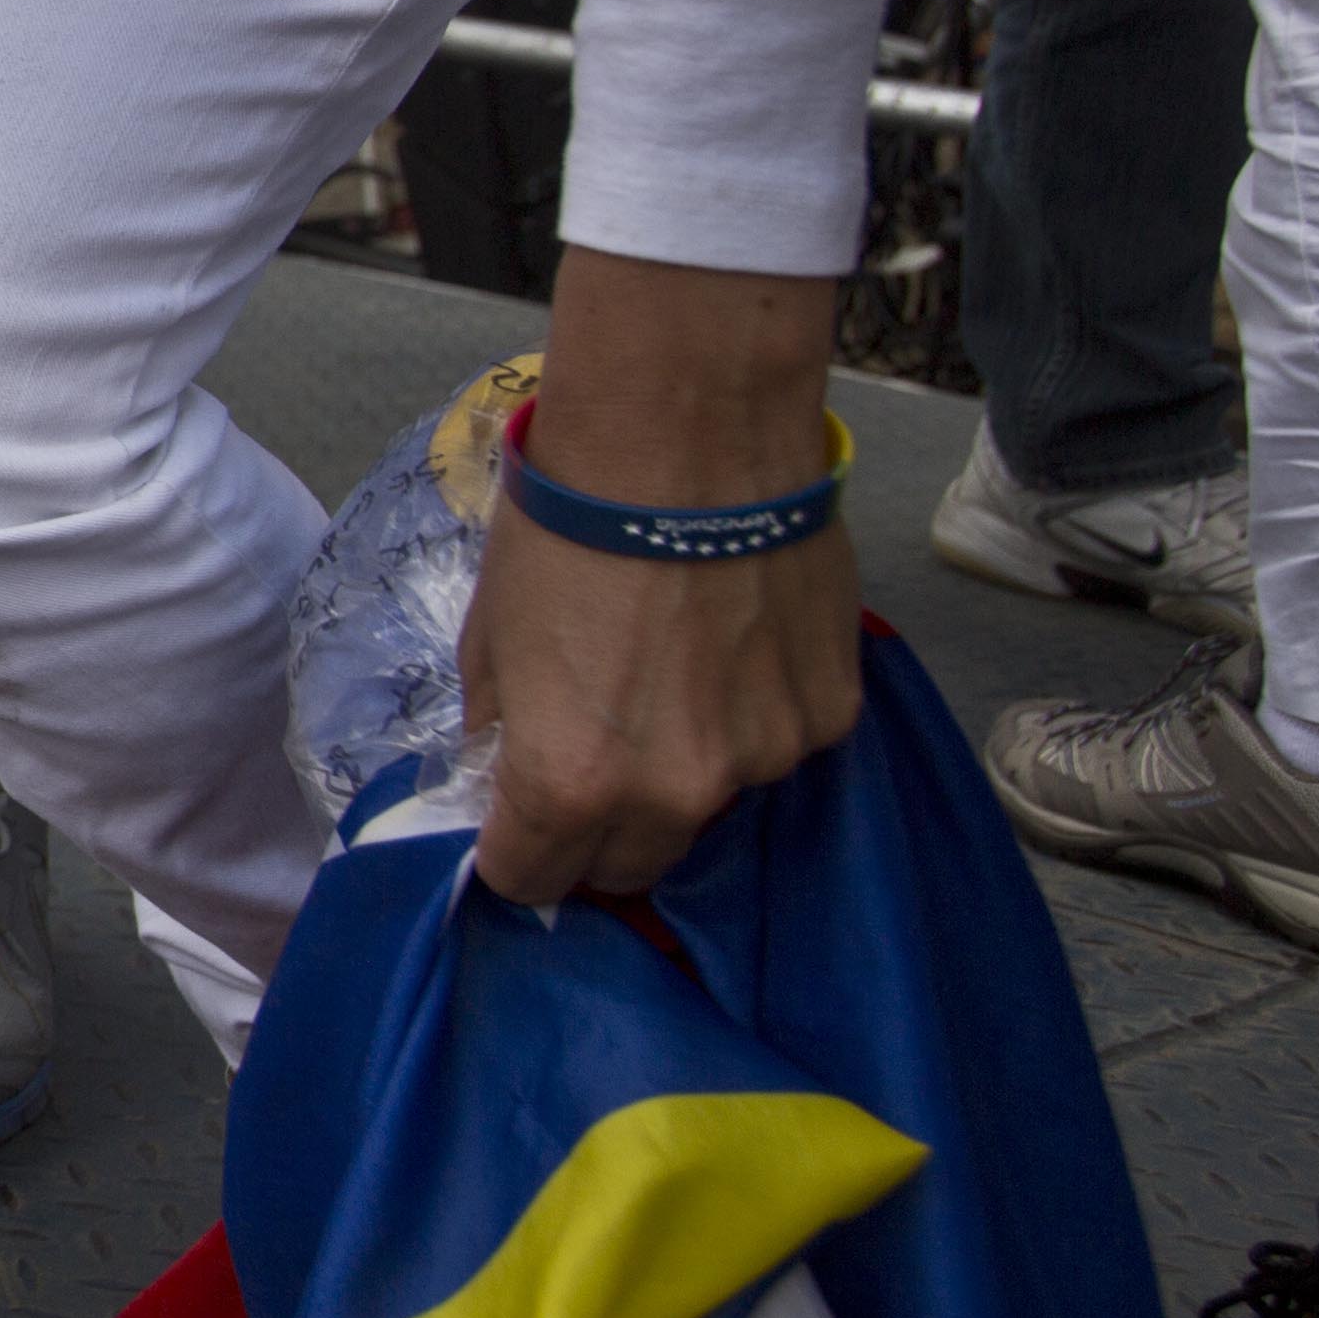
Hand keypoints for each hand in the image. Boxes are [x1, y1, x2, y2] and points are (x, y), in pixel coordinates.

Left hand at [454, 260, 863, 901]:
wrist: (685, 436)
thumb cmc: (567, 526)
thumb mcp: (490, 634)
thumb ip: (497, 728)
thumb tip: (498, 772)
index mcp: (570, 781)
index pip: (533, 880)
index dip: (515, 858)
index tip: (514, 831)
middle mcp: (673, 793)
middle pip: (628, 866)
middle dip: (596, 834)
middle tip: (588, 767)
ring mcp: (762, 758)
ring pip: (710, 806)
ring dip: (682, 771)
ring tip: (670, 680)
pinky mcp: (828, 716)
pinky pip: (776, 746)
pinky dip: (751, 718)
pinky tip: (732, 647)